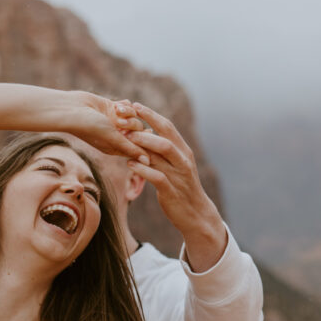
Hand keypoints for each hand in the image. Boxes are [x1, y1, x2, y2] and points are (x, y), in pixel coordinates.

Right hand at [67, 92, 150, 161]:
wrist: (73, 109)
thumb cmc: (90, 127)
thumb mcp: (113, 138)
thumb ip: (131, 149)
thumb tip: (148, 162)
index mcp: (115, 148)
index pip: (138, 146)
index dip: (143, 139)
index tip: (145, 133)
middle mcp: (116, 136)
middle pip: (138, 130)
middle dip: (132, 124)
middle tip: (119, 122)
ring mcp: (115, 122)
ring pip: (134, 116)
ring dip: (127, 113)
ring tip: (116, 112)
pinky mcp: (113, 109)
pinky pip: (128, 106)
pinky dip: (124, 105)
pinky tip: (115, 105)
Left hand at [121, 101, 226, 269]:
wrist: (195, 214)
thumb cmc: (179, 188)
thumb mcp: (172, 168)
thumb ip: (159, 154)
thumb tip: (141, 138)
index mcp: (183, 151)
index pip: (168, 127)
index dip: (151, 115)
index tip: (135, 105)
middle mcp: (182, 159)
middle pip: (166, 136)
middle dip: (146, 125)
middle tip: (126, 120)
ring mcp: (179, 174)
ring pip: (163, 153)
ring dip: (143, 144)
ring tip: (125, 138)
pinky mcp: (171, 190)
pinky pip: (157, 176)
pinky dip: (143, 169)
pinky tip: (130, 164)